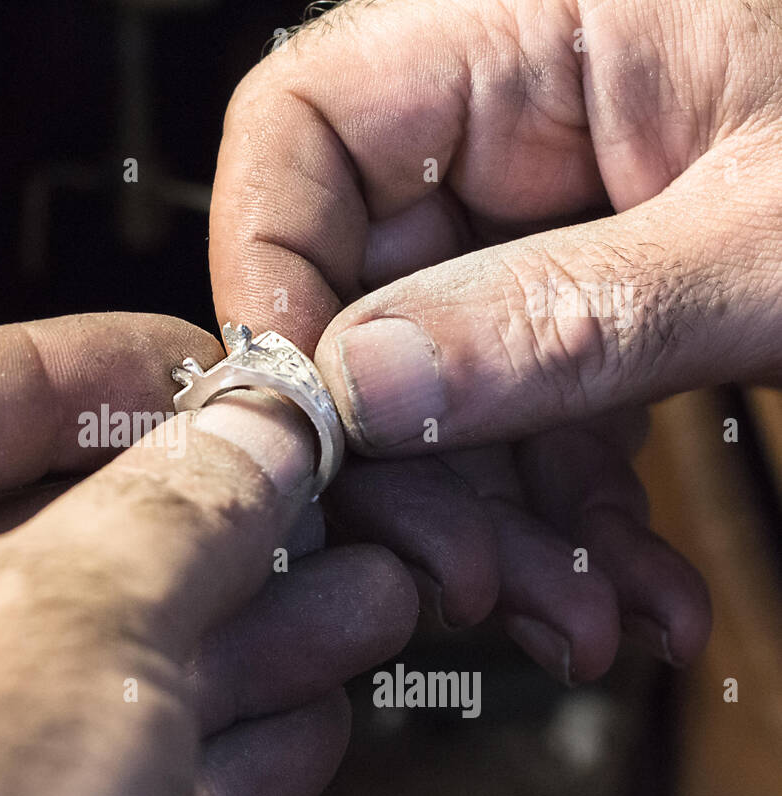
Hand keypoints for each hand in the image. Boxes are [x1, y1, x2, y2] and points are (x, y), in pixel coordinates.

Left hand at [0, 313, 415, 795]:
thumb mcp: (63, 624)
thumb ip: (174, 504)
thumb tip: (259, 433)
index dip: (67, 368)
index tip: (185, 360)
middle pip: (16, 542)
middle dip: (195, 522)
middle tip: (298, 479)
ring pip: (78, 669)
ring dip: (232, 633)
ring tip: (359, 588)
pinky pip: (90, 778)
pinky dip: (204, 747)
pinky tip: (307, 712)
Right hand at [206, 0, 757, 677]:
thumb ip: (569, 311)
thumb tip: (364, 386)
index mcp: (530, 22)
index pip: (302, 129)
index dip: (270, 274)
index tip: (309, 425)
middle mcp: (520, 117)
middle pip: (365, 287)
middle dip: (416, 461)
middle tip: (471, 581)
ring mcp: (556, 214)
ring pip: (446, 382)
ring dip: (507, 523)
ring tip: (591, 621)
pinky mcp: (601, 292)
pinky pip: (536, 411)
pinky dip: (578, 518)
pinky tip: (639, 596)